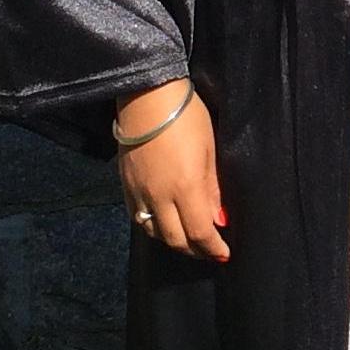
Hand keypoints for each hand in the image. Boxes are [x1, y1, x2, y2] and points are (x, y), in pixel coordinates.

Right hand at [115, 81, 228, 261]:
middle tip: (209, 251)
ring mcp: (138, 191)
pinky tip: (163, 223)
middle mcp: (158, 196)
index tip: (224, 254)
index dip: (213, 248)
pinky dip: (153, 227)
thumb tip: (219, 219)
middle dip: (195, 250)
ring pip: (154, 232)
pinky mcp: (125, 184)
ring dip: (173, 241)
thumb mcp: (209, 151)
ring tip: (188, 239)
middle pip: (175, 239)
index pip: (200, 232)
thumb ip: (213, 189)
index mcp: (184, 188)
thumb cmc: (186, 117)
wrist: (147, 95)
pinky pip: (137, 217)